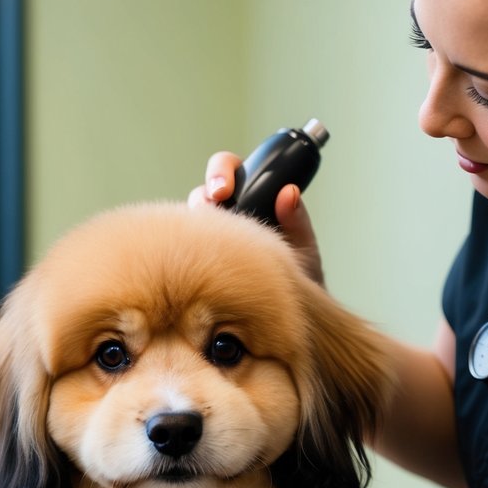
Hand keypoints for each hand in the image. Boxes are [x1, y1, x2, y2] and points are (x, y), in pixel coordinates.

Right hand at [188, 151, 324, 284]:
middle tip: (215, 204)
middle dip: (205, 193)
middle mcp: (228, 215)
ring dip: (195, 223)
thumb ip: (297, 220)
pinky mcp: (197, 260)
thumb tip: (289, 192)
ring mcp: (210, 237)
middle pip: (204, 191)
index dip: (223, 172)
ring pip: (190, 219)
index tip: (225, 190)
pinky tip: (196, 259)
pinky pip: (183, 247)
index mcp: (253, 200)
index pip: (231, 171)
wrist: (287, 316)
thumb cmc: (297, 279)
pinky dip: (186, 248)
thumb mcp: (303, 248)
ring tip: (207, 239)